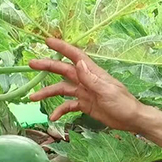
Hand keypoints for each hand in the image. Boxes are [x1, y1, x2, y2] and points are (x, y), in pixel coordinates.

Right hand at [28, 38, 142, 131]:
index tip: (48, 41)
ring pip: (62, 89)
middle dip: (48, 66)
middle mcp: (86, 80)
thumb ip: (91, 79)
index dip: (62, 47)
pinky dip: (59, 110)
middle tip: (31, 64)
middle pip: (63, 70)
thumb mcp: (107, 91)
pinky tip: (53, 117)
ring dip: (47, 92)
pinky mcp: (84, 104)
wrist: (131, 120)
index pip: (75, 56)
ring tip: (32, 98)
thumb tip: (78, 63)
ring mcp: (84, 92)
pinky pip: (68, 105)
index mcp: (93, 73)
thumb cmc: (123, 104)